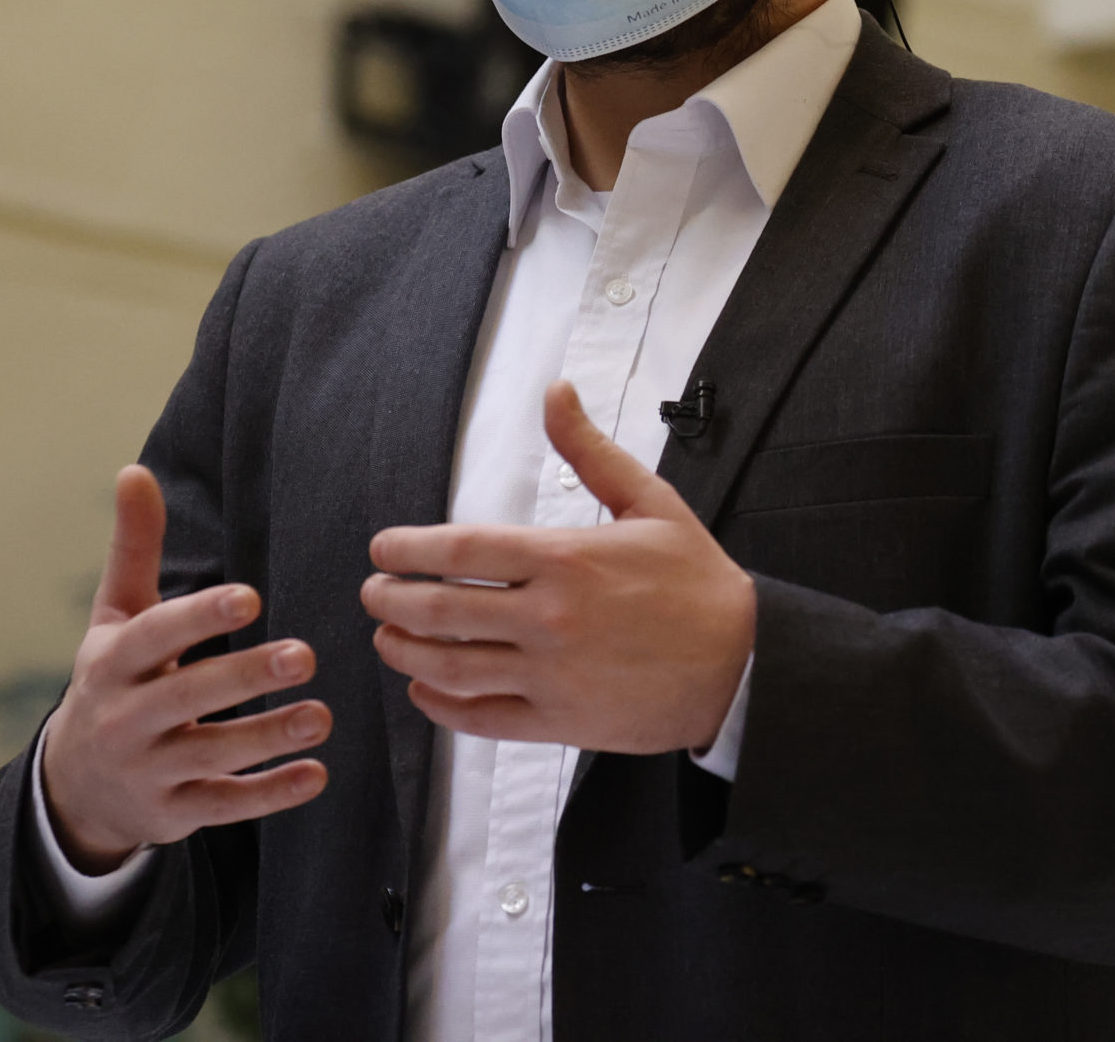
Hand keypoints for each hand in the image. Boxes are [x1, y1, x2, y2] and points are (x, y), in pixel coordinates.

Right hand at [39, 466, 329, 871]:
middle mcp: (124, 719)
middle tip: (305, 656)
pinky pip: (224, 805)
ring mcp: (148, 771)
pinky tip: (316, 774)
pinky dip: (269, 795)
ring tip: (321, 717)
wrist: (75, 783)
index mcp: (111, 663)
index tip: (251, 597)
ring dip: (268, 739)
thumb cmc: (111, 679)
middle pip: (186, 698)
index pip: (154, 637)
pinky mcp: (173, 811)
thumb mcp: (115, 616)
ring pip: (211, 756)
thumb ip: (134, 548)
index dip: (199, 617)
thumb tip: (134, 471)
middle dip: (244, 679)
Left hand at [360, 380, 755, 753]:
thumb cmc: (696, 583)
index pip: (462, 550)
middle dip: (391, 601)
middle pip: (442, 610)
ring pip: (452, 667)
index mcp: (566, 559)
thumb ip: (590, 450)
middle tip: (372, 593)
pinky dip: (442, 705)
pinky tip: (425, 688)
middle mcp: (550, 618)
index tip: (383, 549)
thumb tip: (556, 392)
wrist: (741, 665)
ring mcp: (551, 676)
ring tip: (386, 638)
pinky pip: (482, 718)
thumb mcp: (650, 502)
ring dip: (404, 652)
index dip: (409, 550)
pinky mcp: (560, 723)